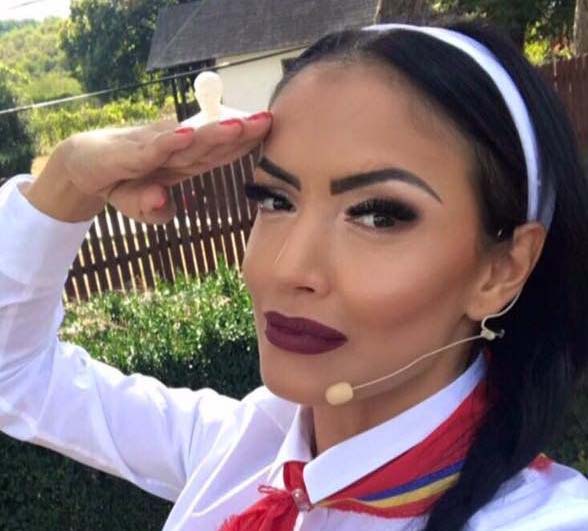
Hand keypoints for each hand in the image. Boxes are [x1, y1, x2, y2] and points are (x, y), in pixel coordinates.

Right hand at [56, 115, 270, 224]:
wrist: (80, 168)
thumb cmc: (120, 183)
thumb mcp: (139, 207)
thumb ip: (154, 210)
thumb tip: (164, 203)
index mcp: (183, 163)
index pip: (219, 152)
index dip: (244, 143)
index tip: (269, 132)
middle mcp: (172, 153)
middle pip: (210, 143)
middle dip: (239, 132)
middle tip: (266, 119)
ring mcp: (151, 149)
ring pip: (186, 143)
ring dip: (211, 134)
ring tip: (237, 125)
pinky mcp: (126, 153)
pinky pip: (151, 150)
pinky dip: (168, 143)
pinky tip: (187, 135)